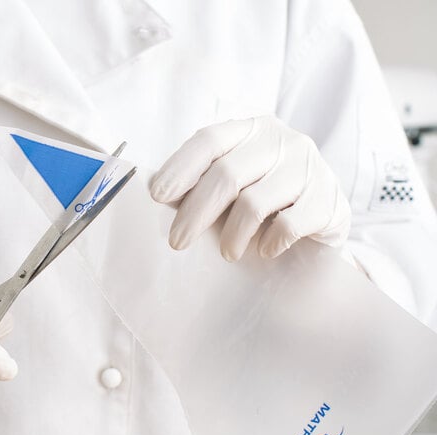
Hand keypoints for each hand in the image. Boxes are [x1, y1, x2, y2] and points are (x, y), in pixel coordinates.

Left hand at [150, 116, 350, 260]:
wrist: (324, 216)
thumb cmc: (267, 200)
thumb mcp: (236, 183)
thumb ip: (205, 183)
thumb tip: (161, 196)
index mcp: (250, 131)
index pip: (209, 141)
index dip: (180, 167)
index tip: (157, 195)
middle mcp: (280, 141)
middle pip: (227, 175)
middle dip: (196, 213)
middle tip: (177, 242)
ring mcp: (307, 167)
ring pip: (254, 203)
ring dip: (232, 235)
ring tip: (227, 253)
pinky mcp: (327, 199)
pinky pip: (288, 225)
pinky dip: (270, 243)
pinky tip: (265, 251)